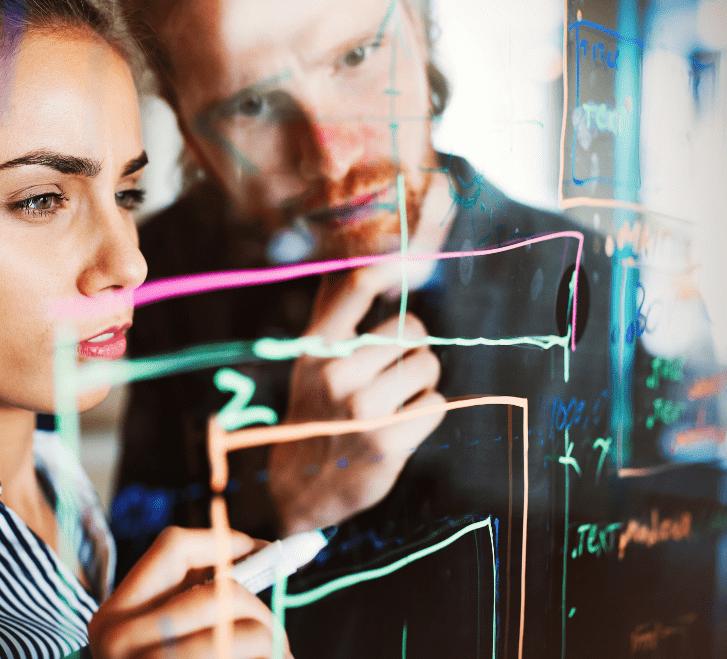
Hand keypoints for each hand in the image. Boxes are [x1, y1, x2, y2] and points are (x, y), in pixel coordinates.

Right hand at [89, 526, 292, 658]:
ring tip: (273, 656)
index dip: (224, 540)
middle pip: (218, 593)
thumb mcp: (154, 640)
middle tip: (274, 635)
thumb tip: (257, 554)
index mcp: (111, 619)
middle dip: (258, 610)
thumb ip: (188, 600)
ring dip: (270, 645)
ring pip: (245, 634)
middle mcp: (119, 645)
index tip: (262, 550)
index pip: (172, 548)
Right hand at [268, 264, 444, 534]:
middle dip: (412, 350)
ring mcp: (362, 409)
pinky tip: (400, 425)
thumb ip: (332, 308)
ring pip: (427, 368)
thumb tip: (353, 253)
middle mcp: (336, 372)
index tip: (409, 264)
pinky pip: (435, 405)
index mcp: (317, 346)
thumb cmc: (314, 406)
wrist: (301, 483)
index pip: (357, 286)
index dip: (390, 266)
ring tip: (395, 400)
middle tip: (391, 372)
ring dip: (421, 383)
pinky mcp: (387, 442)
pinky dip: (425, 413)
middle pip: (413, 332)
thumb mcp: (310, 358)